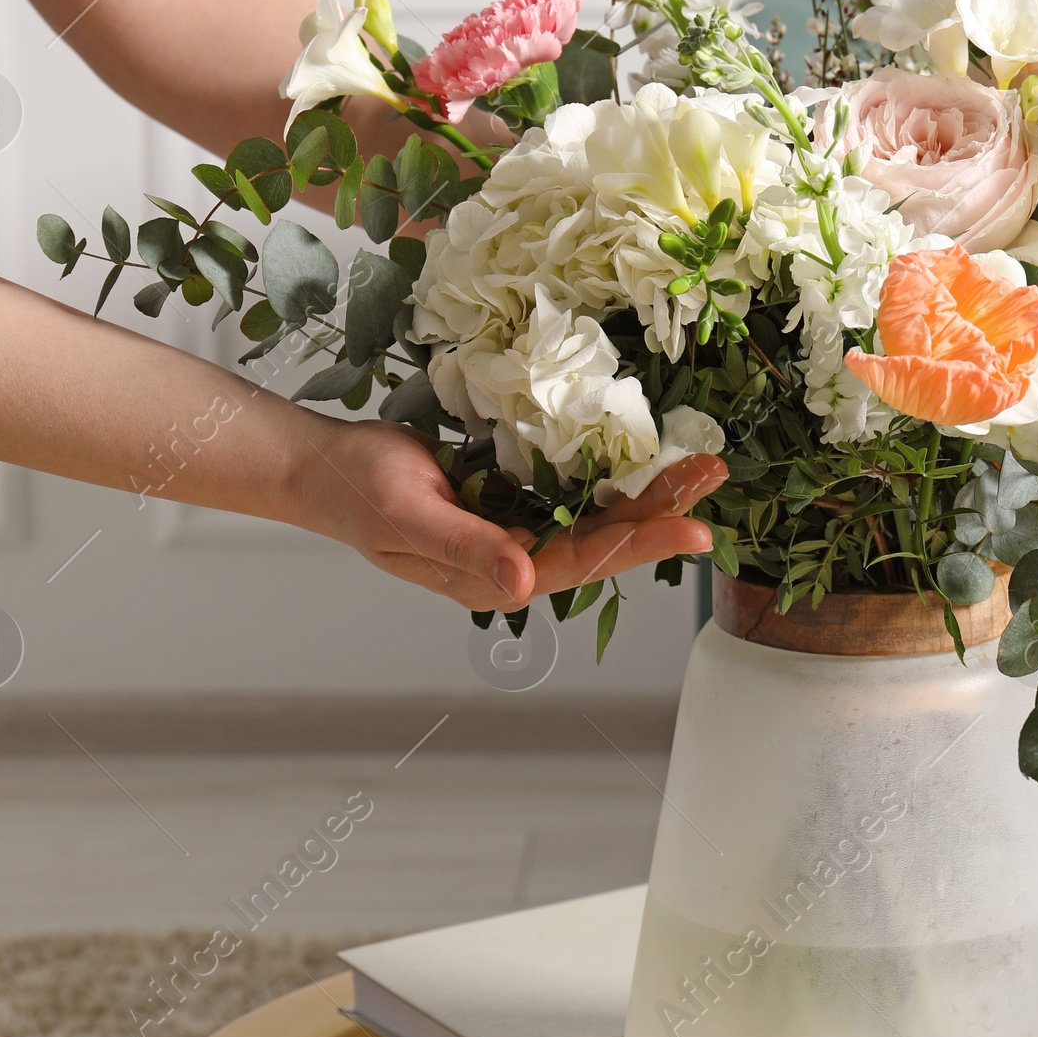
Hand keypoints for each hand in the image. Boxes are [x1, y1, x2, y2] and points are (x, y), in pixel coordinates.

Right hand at [292, 414, 724, 611]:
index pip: (582, 564)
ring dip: (645, 492)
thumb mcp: (408, 516)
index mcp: (492, 579)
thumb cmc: (358, 493)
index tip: (692, 527)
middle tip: (711, 475)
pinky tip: (644, 456)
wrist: (326, 469)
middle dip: (660, 512)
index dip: (639, 544)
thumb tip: (525, 581)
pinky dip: (610, 474)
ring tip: (696, 466)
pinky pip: (572, 492)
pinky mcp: (512, 503)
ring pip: (595, 517)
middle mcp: (513, 562)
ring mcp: (515, 533)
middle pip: (602, 542)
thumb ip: (467, 549)